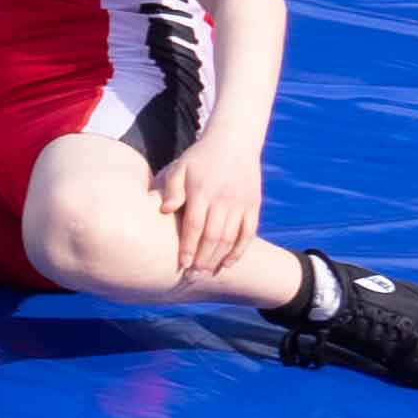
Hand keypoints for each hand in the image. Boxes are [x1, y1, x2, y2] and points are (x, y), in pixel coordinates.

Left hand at [157, 131, 264, 282]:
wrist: (234, 141)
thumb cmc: (199, 158)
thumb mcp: (180, 167)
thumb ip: (172, 189)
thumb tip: (164, 210)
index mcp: (202, 191)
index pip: (194, 225)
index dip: (188, 247)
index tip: (180, 264)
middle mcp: (224, 199)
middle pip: (213, 236)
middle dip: (202, 259)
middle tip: (191, 276)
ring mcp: (241, 203)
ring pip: (231, 238)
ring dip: (218, 258)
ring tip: (206, 273)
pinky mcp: (253, 205)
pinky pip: (248, 233)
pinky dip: (240, 250)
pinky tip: (228, 264)